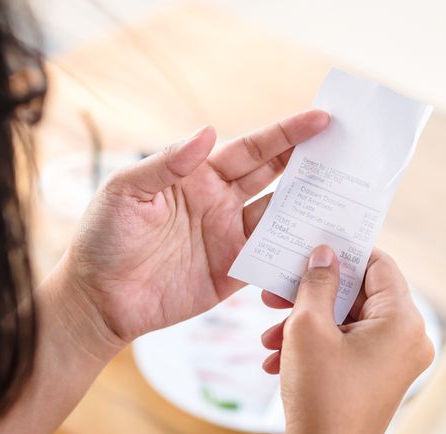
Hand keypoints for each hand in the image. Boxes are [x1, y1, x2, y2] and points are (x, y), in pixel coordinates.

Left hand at [61, 110, 329, 356]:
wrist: (98, 300)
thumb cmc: (103, 239)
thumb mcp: (127, 192)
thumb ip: (167, 163)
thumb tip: (208, 133)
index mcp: (198, 176)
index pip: (251, 149)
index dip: (286, 134)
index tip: (321, 120)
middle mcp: (220, 202)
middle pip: (275, 177)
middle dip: (309, 161)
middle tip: (347, 149)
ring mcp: (229, 238)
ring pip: (280, 217)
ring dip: (310, 205)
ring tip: (346, 194)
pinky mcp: (232, 273)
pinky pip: (271, 259)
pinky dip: (295, 252)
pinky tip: (320, 246)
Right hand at [260, 246, 433, 433]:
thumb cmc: (320, 396)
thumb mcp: (309, 328)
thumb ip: (317, 282)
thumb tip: (324, 254)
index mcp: (403, 320)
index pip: (378, 264)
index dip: (343, 252)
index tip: (311, 246)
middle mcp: (409, 339)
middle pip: (360, 295)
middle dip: (312, 294)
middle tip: (276, 291)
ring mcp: (395, 362)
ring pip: (348, 324)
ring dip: (306, 324)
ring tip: (267, 336)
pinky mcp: (379, 379)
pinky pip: (348, 348)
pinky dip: (315, 347)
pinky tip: (276, 359)